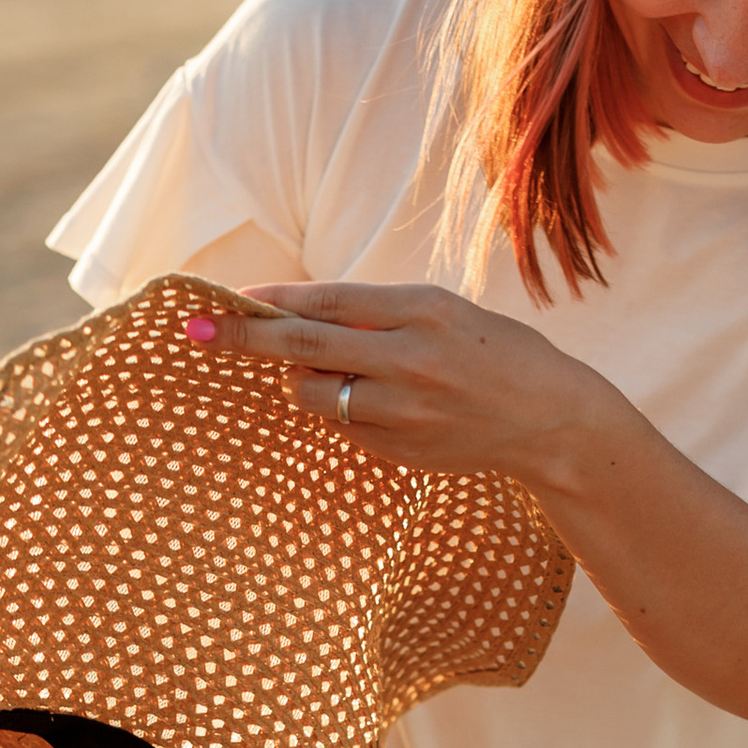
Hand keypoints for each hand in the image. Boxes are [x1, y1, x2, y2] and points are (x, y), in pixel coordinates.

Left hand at [189, 279, 605, 487]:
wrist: (549, 420)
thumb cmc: (494, 353)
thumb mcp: (444, 312)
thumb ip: (378, 313)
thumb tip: (301, 313)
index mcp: (421, 311)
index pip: (327, 301)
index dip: (275, 299)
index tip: (235, 296)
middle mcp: (408, 360)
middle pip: (302, 347)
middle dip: (243, 338)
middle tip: (197, 331)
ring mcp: (402, 411)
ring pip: (314, 393)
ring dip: (302, 380)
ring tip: (337, 370)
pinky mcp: (399, 450)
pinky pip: (344, 426)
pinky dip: (342, 409)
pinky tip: (375, 402)